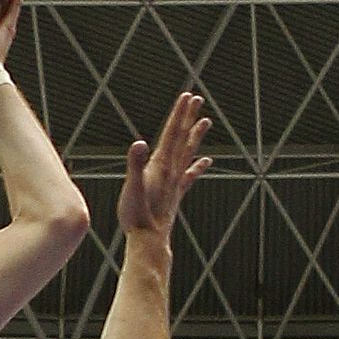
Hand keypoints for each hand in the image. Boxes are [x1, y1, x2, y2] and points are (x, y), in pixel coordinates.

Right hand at [117, 92, 212, 236]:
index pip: (172, 133)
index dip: (178, 114)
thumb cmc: (137, 216)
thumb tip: (139, 143)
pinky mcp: (176, 194)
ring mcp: (176, 182)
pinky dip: (198, 166)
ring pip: (188, 153)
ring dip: (196, 135)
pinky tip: (207, 161)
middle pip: (182, 138)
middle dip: (188, 117)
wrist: (150, 241)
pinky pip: (190, 175)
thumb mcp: (131, 189)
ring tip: (206, 121)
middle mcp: (172, 171)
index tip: (186, 96)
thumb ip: (135, 165)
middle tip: (197, 99)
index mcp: (161, 166)